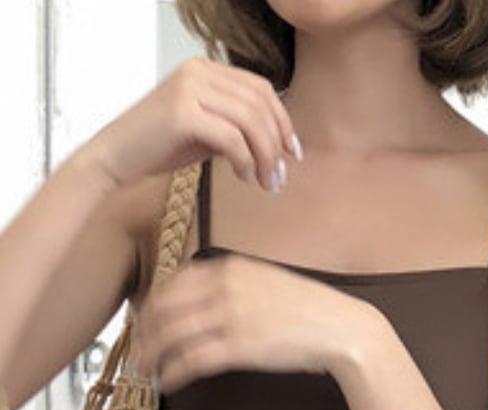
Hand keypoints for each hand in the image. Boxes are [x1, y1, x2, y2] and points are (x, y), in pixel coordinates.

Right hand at [82, 56, 300, 193]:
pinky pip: (231, 137)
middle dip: (276, 144)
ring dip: (265, 156)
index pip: (259, 88)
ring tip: (265, 182)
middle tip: (279, 176)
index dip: (282, 121)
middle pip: (259, 104)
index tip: (292, 152)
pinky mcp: (182, 113)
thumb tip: (276, 143)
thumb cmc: (159, 146)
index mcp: (204, 69)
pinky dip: (245, 161)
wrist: (115, 157)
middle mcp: (197, 71)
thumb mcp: (207, 131)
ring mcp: (188, 88)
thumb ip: (236, 127)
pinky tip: (244, 177)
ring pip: (250, 120)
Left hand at [131, 252, 376, 394]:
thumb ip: (233, 285)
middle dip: (142, 334)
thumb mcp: (266, 282)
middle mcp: (224, 287)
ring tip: (145, 372)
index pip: (171, 284)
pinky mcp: (241, 347)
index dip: (149, 307)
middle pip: (163, 309)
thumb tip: (204, 301)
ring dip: (151, 357)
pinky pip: (192, 360)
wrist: (342, 328)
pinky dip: (173, 373)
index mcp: (228, 267)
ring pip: (171, 335)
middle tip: (135, 353)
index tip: (143, 324)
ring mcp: (232, 316)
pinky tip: (166, 383)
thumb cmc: (309, 310)